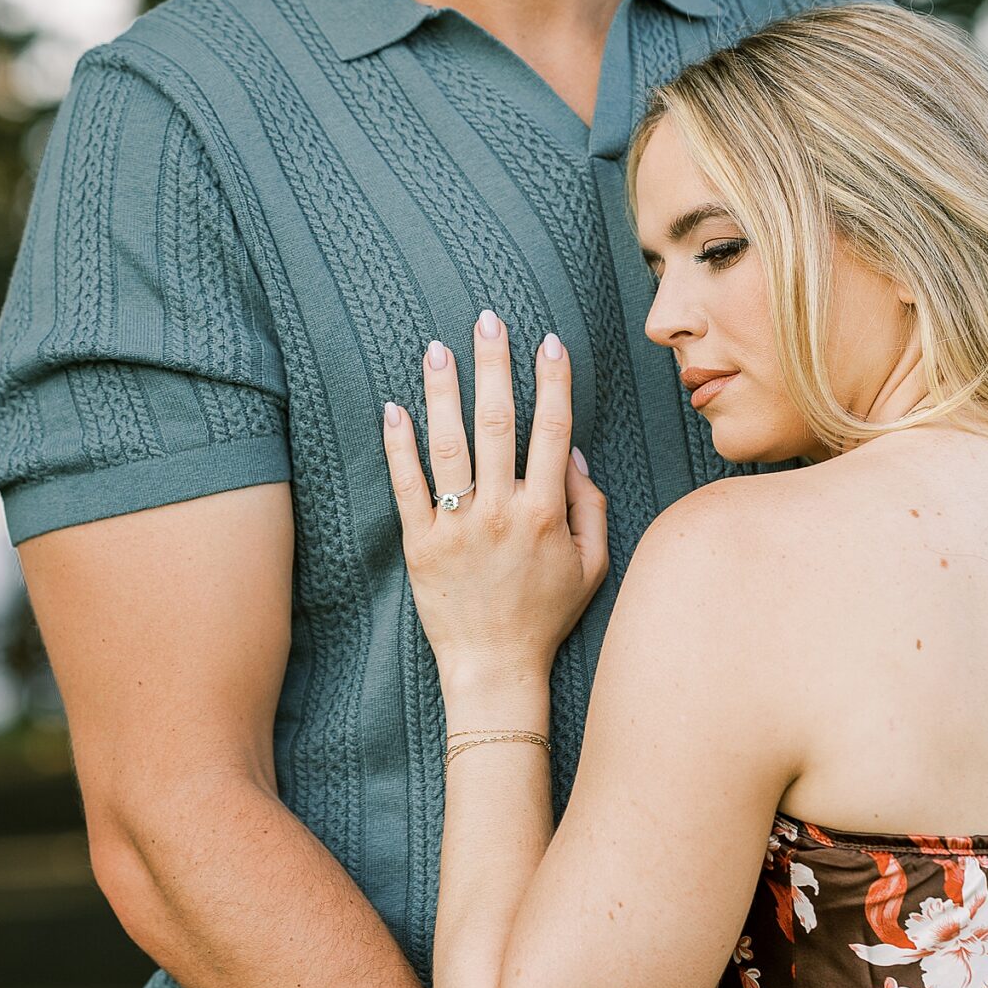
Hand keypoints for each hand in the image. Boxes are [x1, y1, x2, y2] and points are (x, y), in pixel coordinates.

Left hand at [382, 313, 607, 694]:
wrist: (495, 668)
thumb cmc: (547, 615)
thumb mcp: (593, 565)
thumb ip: (591, 506)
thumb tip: (570, 452)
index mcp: (545, 513)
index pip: (551, 430)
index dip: (552, 382)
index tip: (549, 342)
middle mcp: (501, 512)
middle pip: (498, 423)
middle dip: (494, 366)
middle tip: (487, 319)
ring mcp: (457, 526)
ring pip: (449, 445)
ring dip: (444, 391)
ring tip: (437, 347)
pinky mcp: (420, 543)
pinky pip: (407, 486)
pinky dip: (399, 445)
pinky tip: (395, 407)